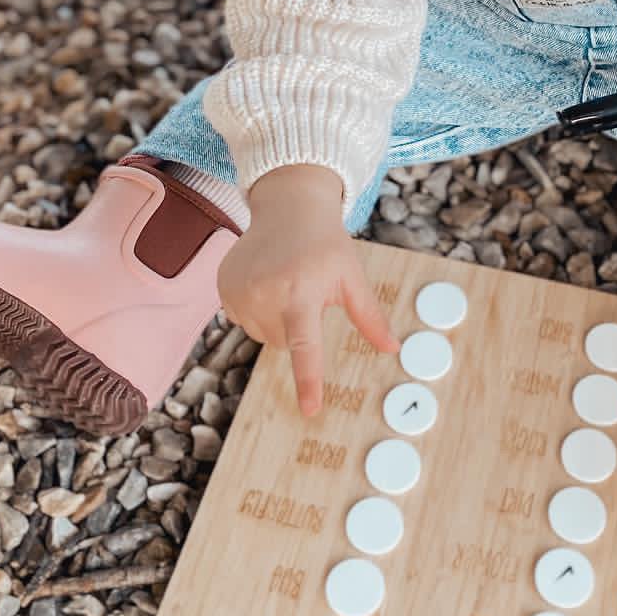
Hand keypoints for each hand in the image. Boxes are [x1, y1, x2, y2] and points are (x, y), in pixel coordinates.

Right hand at [217, 165, 396, 415]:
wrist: (288, 206)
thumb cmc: (326, 244)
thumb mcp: (352, 276)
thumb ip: (369, 316)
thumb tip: (394, 349)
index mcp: (301, 291)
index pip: (305, 346)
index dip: (308, 380)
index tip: (310, 409)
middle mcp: (265, 293)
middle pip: (284, 345)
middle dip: (299, 327)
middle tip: (306, 291)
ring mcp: (239, 290)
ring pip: (262, 336)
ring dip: (277, 320)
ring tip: (285, 283)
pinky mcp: (222, 287)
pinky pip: (242, 321)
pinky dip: (257, 310)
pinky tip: (266, 282)